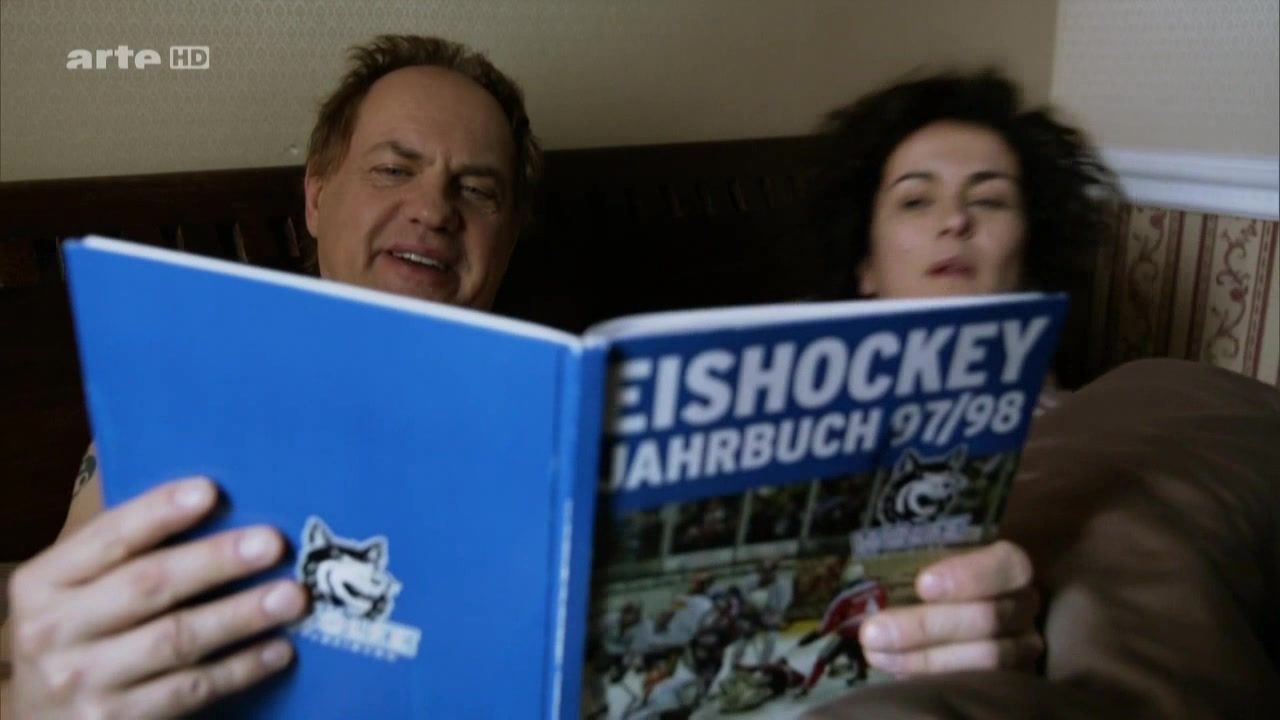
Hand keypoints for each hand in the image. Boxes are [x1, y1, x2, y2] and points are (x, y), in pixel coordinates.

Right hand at [6, 477, 308, 718]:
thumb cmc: (76, 634)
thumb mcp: (75, 590)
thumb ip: (127, 552)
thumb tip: (215, 504)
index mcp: (45, 582)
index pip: (108, 538)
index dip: (159, 512)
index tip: (210, 491)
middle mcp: (55, 631)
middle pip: (148, 586)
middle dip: (215, 561)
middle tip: (272, 543)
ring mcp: (84, 681)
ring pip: (176, 640)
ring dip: (241, 615)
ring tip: (291, 596)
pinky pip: (190, 690)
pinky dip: (240, 668)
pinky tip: (278, 650)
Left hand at [858, 540, 1041, 675]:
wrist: (964, 612)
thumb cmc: (941, 577)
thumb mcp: (937, 561)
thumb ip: (919, 563)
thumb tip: (872, 581)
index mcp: (1012, 567)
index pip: (1007, 565)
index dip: (968, 576)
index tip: (922, 585)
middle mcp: (1025, 605)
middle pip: (988, 618)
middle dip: (926, 626)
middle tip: (873, 631)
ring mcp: (1024, 645)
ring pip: (985, 658)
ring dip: (924, 659)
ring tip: (876, 654)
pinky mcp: (1012, 677)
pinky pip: (977, 684)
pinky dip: (932, 678)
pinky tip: (896, 671)